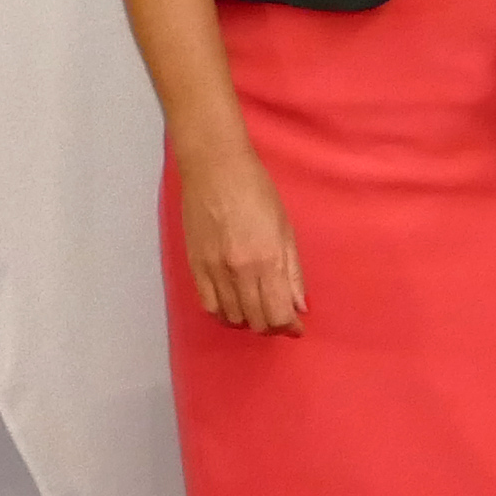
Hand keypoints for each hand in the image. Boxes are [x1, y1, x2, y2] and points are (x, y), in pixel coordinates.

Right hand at [180, 143, 306, 334]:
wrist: (214, 168)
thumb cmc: (255, 190)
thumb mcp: (285, 228)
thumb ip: (292, 271)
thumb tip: (299, 306)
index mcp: (267, 260)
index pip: (278, 314)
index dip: (289, 327)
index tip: (295, 326)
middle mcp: (239, 272)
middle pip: (256, 321)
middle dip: (272, 325)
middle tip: (279, 317)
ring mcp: (214, 271)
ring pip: (232, 318)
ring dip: (249, 319)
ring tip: (257, 308)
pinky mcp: (195, 267)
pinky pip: (209, 306)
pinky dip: (224, 313)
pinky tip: (233, 305)